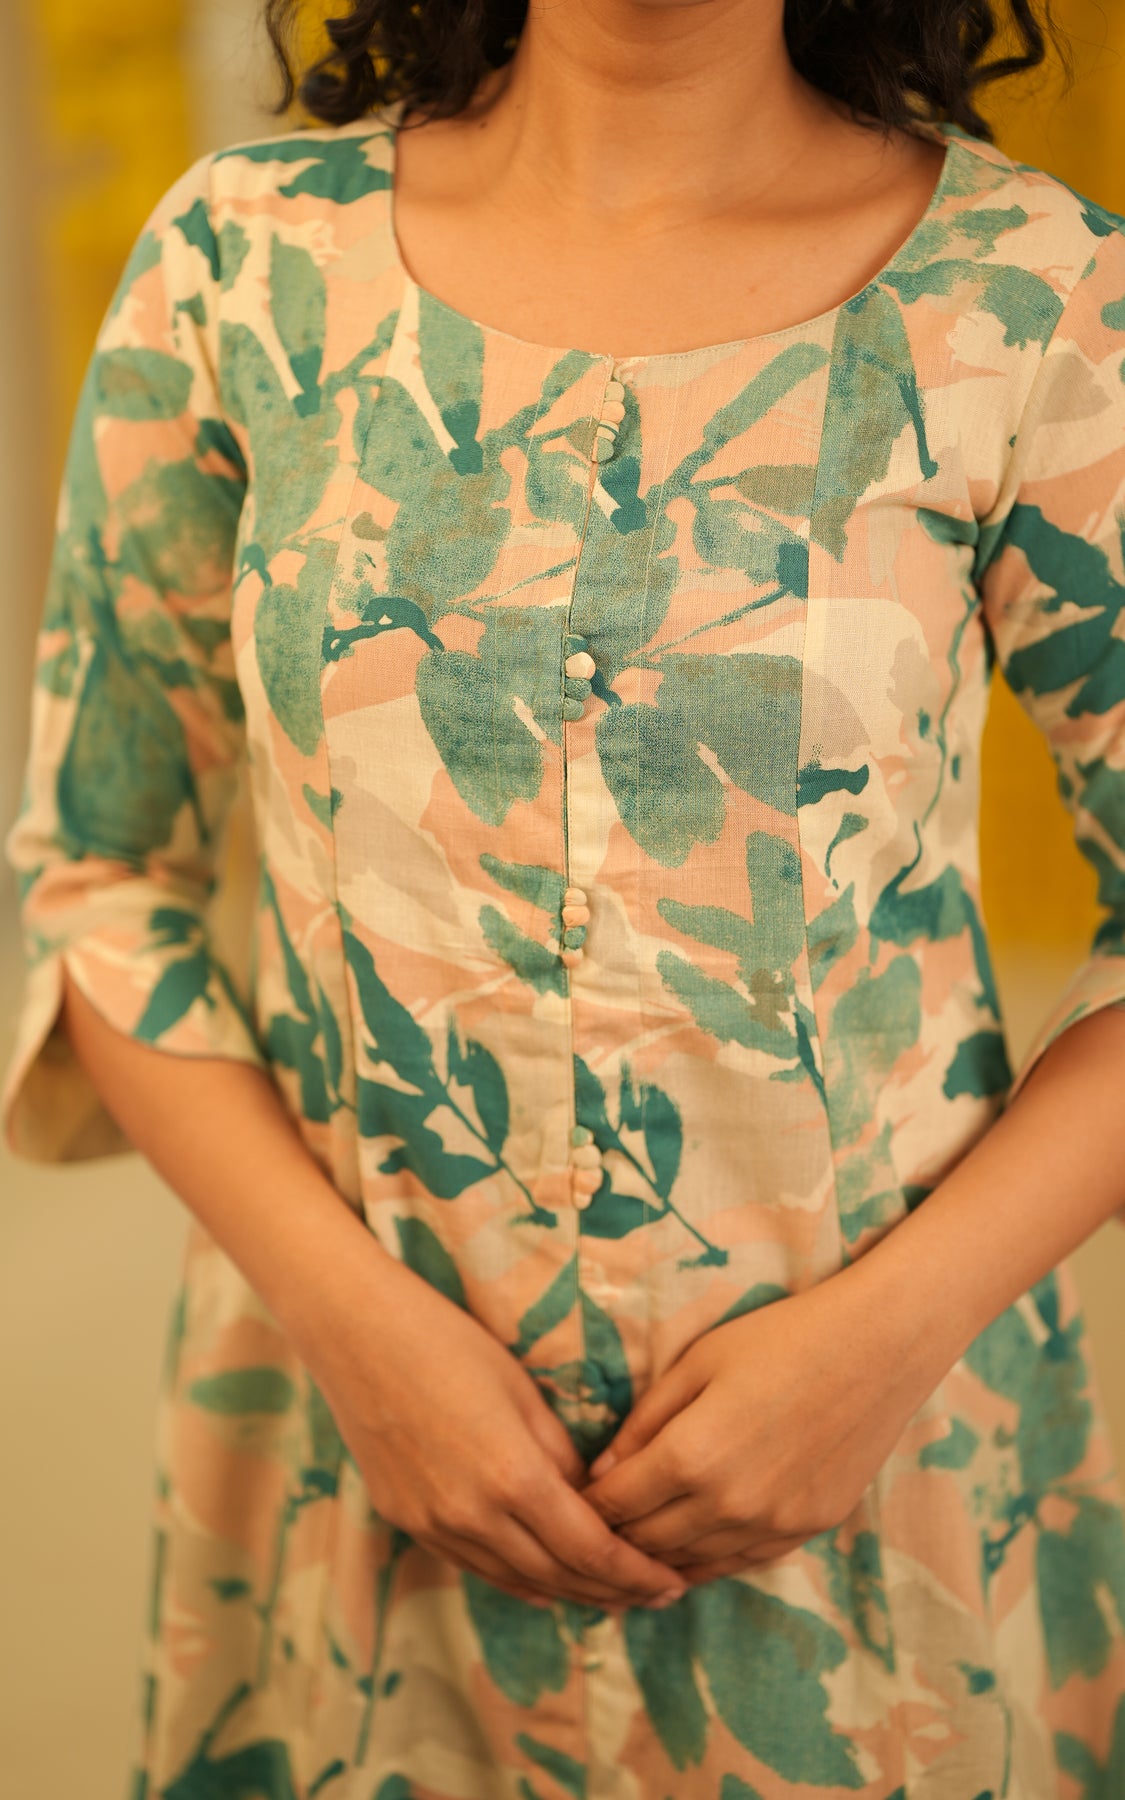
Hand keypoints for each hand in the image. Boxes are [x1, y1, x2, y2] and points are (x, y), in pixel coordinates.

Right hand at [306, 1251, 687, 1611]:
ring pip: (515, 1581)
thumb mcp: (522, 1391)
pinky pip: (474, 1566)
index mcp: (512, 1476)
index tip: (670, 1582)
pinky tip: (544, 1583)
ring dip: (567, 1593)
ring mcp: (433, 1525)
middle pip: (557, 1577)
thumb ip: (560, 1457)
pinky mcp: (407, 1521)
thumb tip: (590, 1503)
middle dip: (611, 1592)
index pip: (590, 1550)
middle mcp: (472, 1516)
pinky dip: (517, 1580)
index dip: (635, 1573)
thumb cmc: (449, 1343)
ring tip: (609, 1596)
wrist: (357, 1335)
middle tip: (653, 1595)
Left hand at [581, 1270, 942, 1584]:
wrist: (877, 1347)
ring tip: (630, 1548)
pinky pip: (740, 1564)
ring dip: (657, 1557)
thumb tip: (602, 1472)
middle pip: (647, 1541)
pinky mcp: (807, 1529)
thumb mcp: (697, 1362)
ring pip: (692, 1562)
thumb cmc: (780, 1338)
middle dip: (613, 1536)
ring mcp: (772, 1524)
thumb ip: (645, 1421)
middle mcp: (729, 1502)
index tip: (568, 1501)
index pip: (615, 1503)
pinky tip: (688, 1554)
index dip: (585, 1505)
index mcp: (692, 1454)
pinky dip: (706, 1562)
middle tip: (589, 1528)